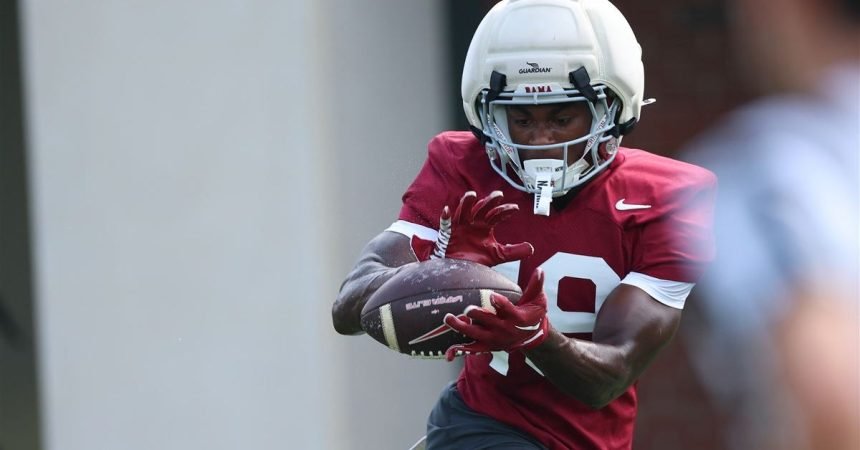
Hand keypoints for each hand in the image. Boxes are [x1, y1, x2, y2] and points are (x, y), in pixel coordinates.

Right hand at [410, 191, 532, 265]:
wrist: (460, 270)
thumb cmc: (476, 259)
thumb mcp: (498, 255)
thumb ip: (514, 252)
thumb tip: (531, 248)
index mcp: (484, 225)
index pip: (496, 214)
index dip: (505, 211)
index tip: (515, 209)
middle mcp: (473, 223)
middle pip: (481, 209)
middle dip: (489, 202)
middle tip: (498, 195)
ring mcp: (460, 227)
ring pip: (463, 212)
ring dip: (466, 203)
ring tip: (471, 195)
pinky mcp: (447, 234)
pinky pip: (445, 224)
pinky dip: (445, 217)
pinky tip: (447, 210)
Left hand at [444, 268, 548, 360]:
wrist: (531, 337)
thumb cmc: (533, 314)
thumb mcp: (538, 299)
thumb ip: (536, 285)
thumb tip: (540, 269)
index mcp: (518, 318)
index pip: (509, 310)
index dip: (501, 304)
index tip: (492, 296)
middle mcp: (505, 330)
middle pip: (489, 323)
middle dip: (478, 315)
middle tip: (467, 308)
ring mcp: (494, 339)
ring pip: (476, 335)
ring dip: (462, 327)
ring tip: (449, 319)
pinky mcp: (488, 345)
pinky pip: (473, 349)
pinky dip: (461, 350)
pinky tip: (447, 351)